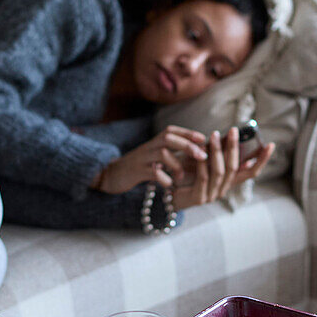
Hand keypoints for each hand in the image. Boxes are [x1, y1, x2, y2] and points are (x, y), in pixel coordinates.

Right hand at [92, 125, 208, 194]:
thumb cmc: (139, 167)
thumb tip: (197, 152)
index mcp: (154, 142)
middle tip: (202, 156)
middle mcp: (148, 147)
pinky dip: (164, 178)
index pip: (172, 131)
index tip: (204, 139)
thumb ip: (172, 152)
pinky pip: (152, 172)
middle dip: (188, 146)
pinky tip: (169, 185)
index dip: (189, 133)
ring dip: (176, 164)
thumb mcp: (155, 157)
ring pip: (162, 153)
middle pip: (168, 138)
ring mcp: (142, 159)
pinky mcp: (136, 172)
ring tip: (182, 176)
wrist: (112, 175)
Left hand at [172, 127, 275, 209]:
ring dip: (218, 152)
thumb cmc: (187, 176)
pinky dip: (203, 164)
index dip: (262, 160)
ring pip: (220, 172)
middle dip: (235, 148)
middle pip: (235, 168)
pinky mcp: (198, 199)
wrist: (168, 196)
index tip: (270, 145)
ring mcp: (212, 196)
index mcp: (229, 183)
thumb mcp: (206, 163)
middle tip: (233, 130)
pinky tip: (201, 152)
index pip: (251, 172)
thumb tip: (233, 137)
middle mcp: (223, 190)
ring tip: (215, 135)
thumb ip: (219, 154)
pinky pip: (203, 178)